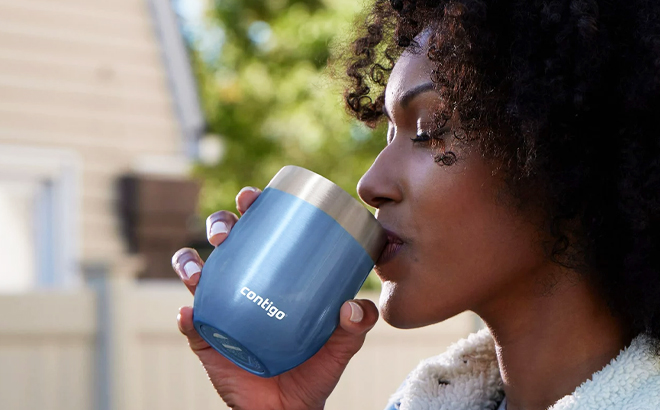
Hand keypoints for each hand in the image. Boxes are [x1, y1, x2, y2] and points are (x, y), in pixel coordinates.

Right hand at [171, 186, 378, 409]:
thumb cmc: (314, 369)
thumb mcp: (341, 344)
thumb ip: (357, 325)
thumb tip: (354, 305)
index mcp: (271, 274)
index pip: (259, 231)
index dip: (251, 208)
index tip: (252, 197)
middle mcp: (243, 283)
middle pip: (224, 242)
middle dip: (219, 225)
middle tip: (227, 231)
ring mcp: (221, 309)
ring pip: (195, 273)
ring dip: (189, 262)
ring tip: (198, 268)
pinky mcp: (206, 340)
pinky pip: (190, 324)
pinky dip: (187, 317)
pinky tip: (191, 314)